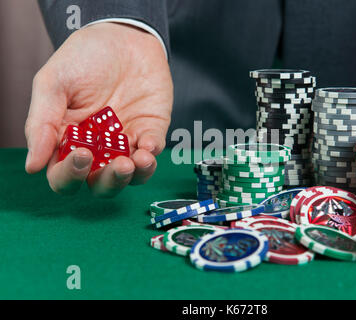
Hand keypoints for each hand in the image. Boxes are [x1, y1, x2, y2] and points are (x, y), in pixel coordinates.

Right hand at [25, 23, 172, 196]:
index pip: (64, 174)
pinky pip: (154, 152)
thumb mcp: (53, 83)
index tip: (82, 154)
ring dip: (135, 175)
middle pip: (100, 183)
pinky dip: (152, 153)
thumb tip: (33, 165)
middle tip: (118, 165)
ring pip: (131, 176)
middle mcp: (98, 149)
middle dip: (109, 181)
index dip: (71, 175)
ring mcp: (126, 142)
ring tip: (136, 161)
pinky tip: (149, 144)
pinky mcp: (151, 131)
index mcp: (68, 141)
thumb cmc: (83, 58)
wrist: (122, 36)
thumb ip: (42, 123)